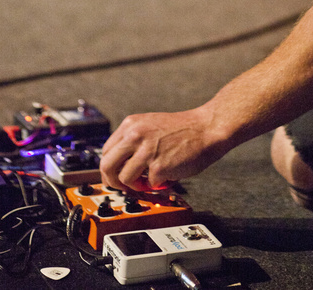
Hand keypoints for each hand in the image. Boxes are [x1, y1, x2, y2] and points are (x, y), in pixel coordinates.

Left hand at [100, 108, 228, 190]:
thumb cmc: (182, 130)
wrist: (206, 128)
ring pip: (123, 178)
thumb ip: (133, 141)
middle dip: (113, 182)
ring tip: (148, 182)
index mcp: (130, 125)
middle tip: (124, 187)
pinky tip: (166, 177)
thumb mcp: (149, 127)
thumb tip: (121, 165)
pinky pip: (149, 185)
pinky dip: (157, 185)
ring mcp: (145, 151)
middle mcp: (134, 135)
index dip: (110, 168)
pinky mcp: (158, 166)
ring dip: (135, 186)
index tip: (116, 176)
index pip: (106, 151)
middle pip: (107, 166)